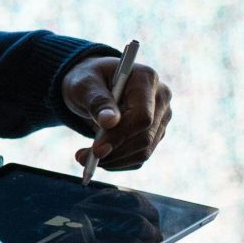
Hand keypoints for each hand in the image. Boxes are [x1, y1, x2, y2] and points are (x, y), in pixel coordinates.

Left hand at [61, 54, 172, 173]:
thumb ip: (97, 101)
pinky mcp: (156, 133)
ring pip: (144, 151)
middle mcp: (160, 98)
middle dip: (114, 152)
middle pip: (145, 137)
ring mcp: (161, 118)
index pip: (142, 116)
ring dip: (114, 160)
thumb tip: (109, 122)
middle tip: (82, 158)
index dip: (120, 136)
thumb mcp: (84, 84)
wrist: (92, 86)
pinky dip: (118, 162)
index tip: (96, 150)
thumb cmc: (88, 80)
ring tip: (84, 158)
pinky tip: (100, 158)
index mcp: (146, 79)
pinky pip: (140, 157)